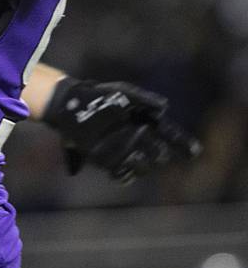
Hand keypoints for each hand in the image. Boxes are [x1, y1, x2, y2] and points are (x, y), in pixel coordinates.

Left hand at [43, 77, 201, 183]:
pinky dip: (125, 176)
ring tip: (138, 158)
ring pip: (142, 166)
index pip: (169, 134)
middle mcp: (137, 138)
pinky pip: (121, 174)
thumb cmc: (100, 96)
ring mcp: (122, 150)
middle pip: (157, 152)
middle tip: (158, 152)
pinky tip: (123, 172)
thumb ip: (145, 98)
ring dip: (143, 165)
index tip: (195, 152)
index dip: (182, 143)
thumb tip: (165, 107)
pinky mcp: (106, 160)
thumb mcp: (124, 92)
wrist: (72, 106)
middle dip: (159, 154)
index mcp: (145, 122)